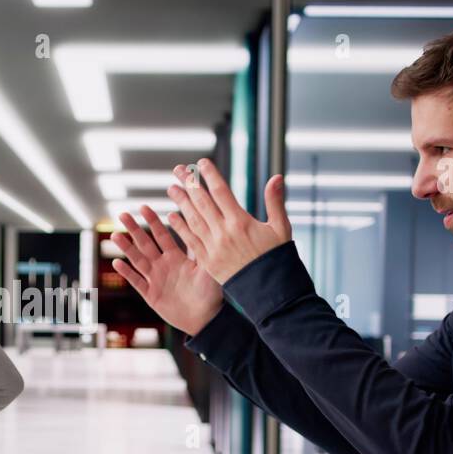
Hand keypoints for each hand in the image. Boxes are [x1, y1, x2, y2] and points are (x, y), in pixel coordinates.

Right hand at [110, 205, 222, 335]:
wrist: (205, 319)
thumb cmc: (210, 293)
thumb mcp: (208, 268)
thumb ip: (201, 249)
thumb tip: (201, 225)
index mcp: (176, 258)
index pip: (162, 236)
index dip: (153, 222)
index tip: (144, 207)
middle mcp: (163, 266)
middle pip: (146, 244)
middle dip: (134, 229)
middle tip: (123, 214)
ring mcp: (155, 280)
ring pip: (138, 260)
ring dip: (126, 248)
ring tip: (114, 235)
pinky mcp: (151, 295)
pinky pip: (137, 282)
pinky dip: (127, 273)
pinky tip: (117, 262)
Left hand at [164, 158, 291, 284]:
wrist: (269, 290)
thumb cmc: (277, 258)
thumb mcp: (281, 228)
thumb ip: (275, 201)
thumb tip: (276, 176)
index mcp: (241, 222)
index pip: (221, 192)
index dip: (210, 176)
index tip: (201, 163)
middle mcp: (224, 233)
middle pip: (202, 202)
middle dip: (190, 183)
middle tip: (178, 169)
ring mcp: (214, 247)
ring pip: (192, 220)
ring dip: (181, 202)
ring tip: (171, 188)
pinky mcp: (208, 261)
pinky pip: (190, 241)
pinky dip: (180, 228)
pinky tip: (171, 216)